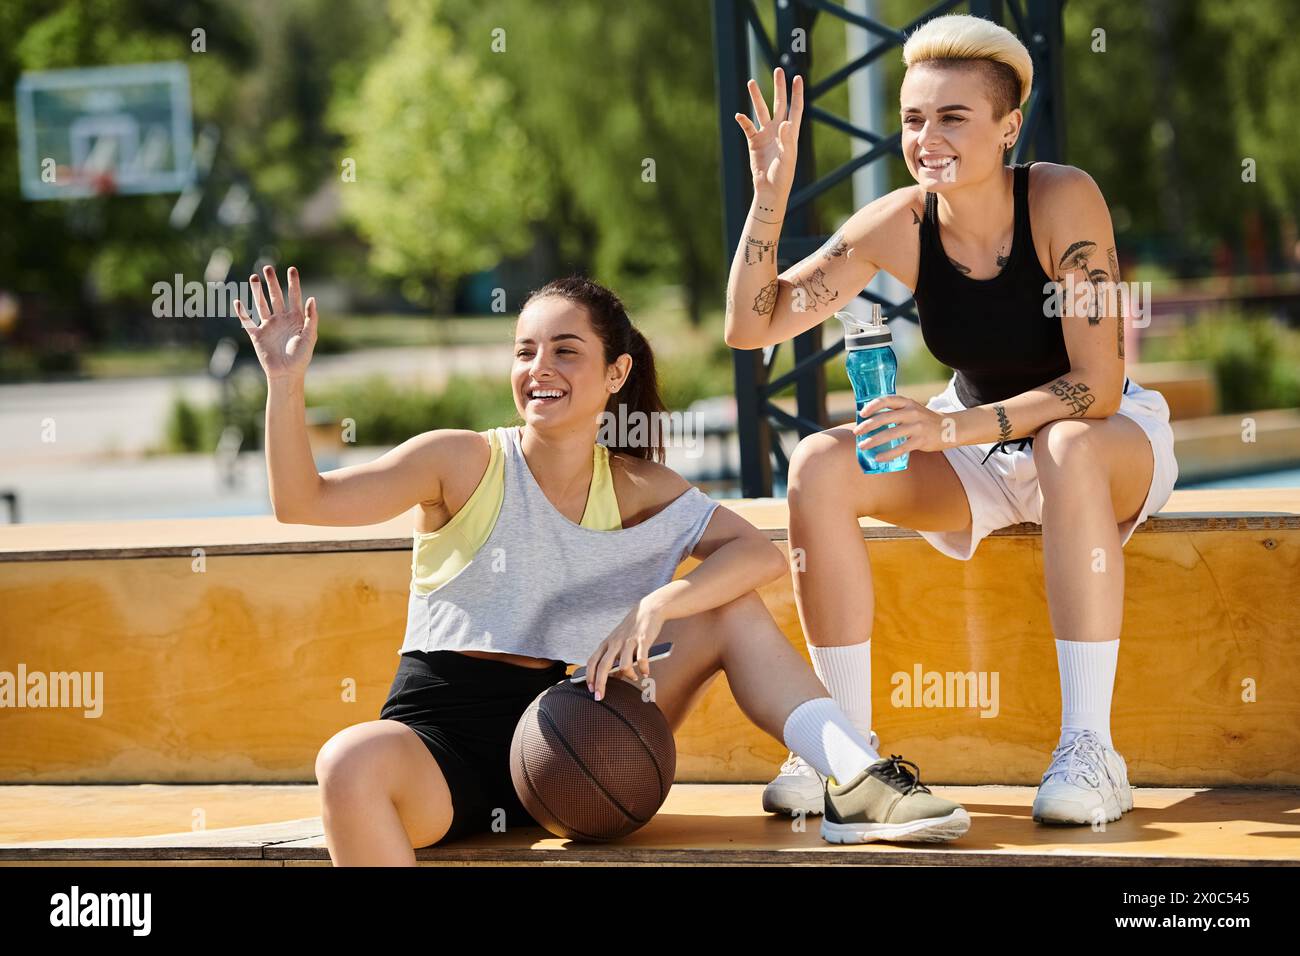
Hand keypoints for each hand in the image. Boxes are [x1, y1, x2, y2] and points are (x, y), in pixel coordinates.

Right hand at [234, 264, 317, 380]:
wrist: (287, 374)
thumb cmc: (301, 357)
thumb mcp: (310, 336)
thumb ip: (311, 318)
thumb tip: (312, 299)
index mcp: (295, 319)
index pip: (294, 296)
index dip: (293, 283)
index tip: (292, 269)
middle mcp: (281, 319)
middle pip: (276, 296)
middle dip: (272, 282)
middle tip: (267, 267)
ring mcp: (268, 326)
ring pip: (261, 304)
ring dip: (257, 291)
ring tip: (253, 277)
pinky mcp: (257, 335)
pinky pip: (247, 321)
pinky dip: (242, 312)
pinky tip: (238, 301)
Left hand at [585, 599, 665, 701]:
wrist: (648, 610)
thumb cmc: (632, 629)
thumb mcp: (618, 641)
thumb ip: (615, 658)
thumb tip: (615, 678)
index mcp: (606, 643)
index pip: (593, 662)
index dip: (589, 677)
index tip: (590, 690)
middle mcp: (615, 643)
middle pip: (603, 666)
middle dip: (600, 684)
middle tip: (599, 698)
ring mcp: (628, 642)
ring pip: (624, 665)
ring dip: (629, 676)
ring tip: (634, 678)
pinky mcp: (643, 641)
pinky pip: (642, 659)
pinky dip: (644, 669)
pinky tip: (646, 672)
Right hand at [733, 66, 802, 197]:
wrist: (769, 189)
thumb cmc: (783, 175)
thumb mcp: (787, 157)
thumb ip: (786, 139)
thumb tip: (784, 122)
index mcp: (790, 132)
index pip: (795, 108)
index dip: (797, 93)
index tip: (797, 78)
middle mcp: (778, 129)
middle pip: (779, 103)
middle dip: (779, 87)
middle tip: (778, 70)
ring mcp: (765, 134)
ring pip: (761, 111)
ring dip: (756, 97)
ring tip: (751, 82)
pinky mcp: (754, 142)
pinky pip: (747, 127)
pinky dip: (743, 121)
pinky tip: (739, 114)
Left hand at [853, 395, 954, 461]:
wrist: (950, 428)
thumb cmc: (923, 419)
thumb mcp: (912, 409)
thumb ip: (895, 412)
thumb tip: (869, 420)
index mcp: (907, 403)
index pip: (887, 400)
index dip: (872, 406)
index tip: (861, 413)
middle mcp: (912, 412)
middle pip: (885, 418)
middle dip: (868, 425)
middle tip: (856, 432)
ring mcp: (917, 427)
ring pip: (891, 434)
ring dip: (874, 441)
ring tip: (862, 446)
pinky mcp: (921, 441)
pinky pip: (901, 448)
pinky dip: (888, 454)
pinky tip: (878, 458)